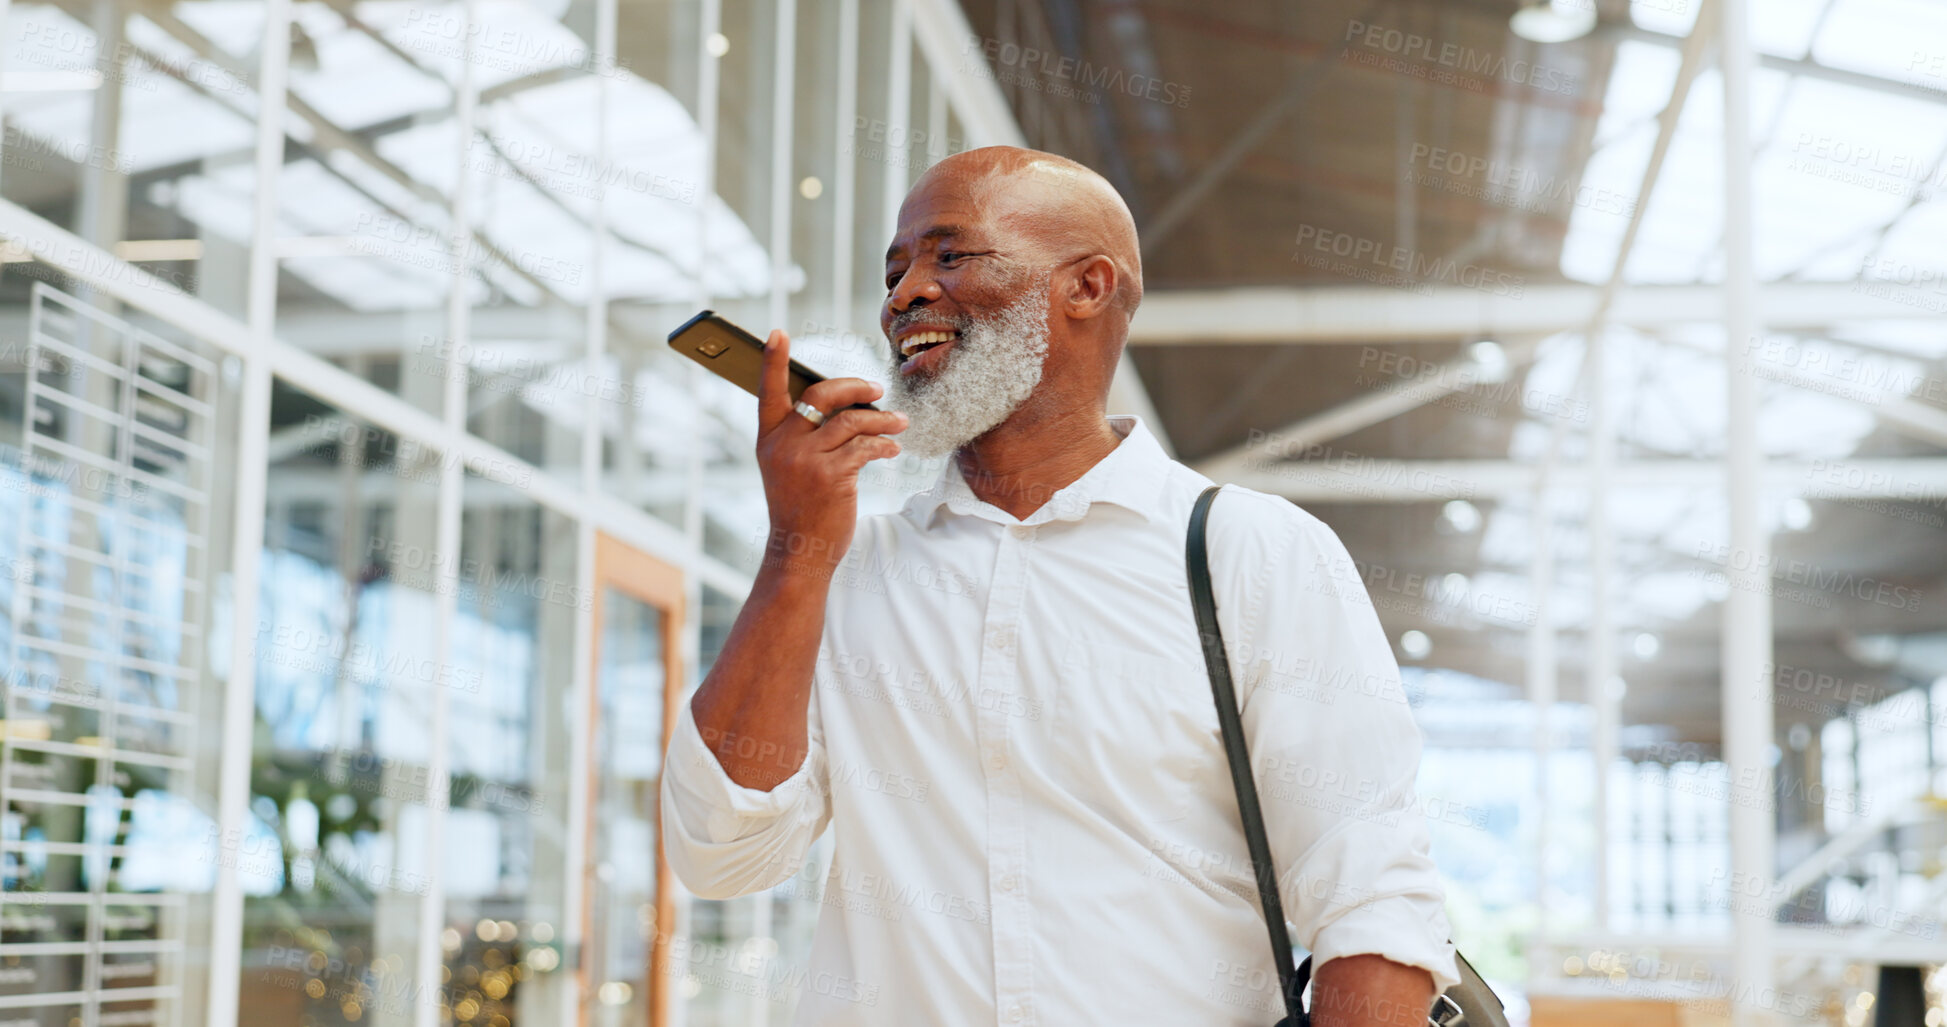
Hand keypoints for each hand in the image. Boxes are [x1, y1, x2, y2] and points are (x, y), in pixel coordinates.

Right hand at [754, 329, 906, 578]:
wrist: (800, 549)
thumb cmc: (799, 506)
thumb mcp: (787, 468)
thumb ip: (803, 437)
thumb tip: (845, 407)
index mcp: (768, 438)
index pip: (768, 392)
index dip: (772, 361)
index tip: (777, 333)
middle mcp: (783, 445)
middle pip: (822, 395)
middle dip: (855, 386)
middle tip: (878, 389)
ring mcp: (806, 460)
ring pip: (852, 420)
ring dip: (881, 419)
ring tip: (898, 422)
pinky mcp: (831, 476)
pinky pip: (865, 447)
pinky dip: (884, 445)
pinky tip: (893, 450)